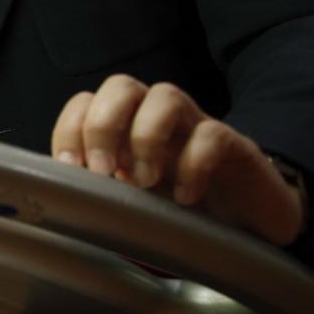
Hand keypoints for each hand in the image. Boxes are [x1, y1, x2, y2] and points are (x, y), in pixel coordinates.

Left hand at [51, 75, 302, 245]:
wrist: (250, 227)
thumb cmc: (181, 213)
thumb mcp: (131, 205)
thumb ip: (100, 194)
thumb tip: (63, 198)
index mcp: (125, 128)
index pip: (86, 102)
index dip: (70, 129)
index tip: (70, 169)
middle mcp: (157, 119)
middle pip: (122, 86)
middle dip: (103, 124)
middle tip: (104, 171)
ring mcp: (197, 127)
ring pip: (166, 95)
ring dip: (146, 137)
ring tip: (145, 182)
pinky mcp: (235, 146)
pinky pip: (212, 134)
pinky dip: (193, 164)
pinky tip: (187, 198)